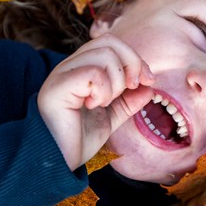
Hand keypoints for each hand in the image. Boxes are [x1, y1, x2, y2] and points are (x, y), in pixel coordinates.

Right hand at [37, 34, 154, 170]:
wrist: (56, 163)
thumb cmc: (77, 140)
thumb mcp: (110, 118)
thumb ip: (128, 102)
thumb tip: (149, 88)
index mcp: (80, 69)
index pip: (111, 43)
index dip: (134, 58)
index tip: (147, 81)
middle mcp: (69, 66)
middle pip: (109, 42)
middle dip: (131, 63)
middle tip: (132, 88)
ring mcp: (62, 74)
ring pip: (104, 55)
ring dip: (116, 82)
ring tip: (104, 103)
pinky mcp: (58, 87)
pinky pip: (92, 73)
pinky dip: (103, 90)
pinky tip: (93, 105)